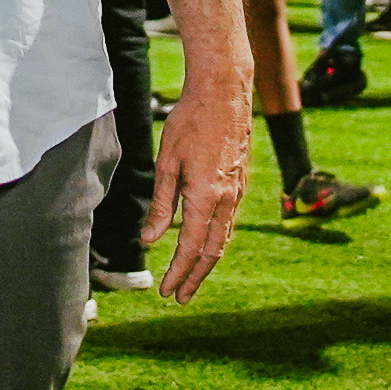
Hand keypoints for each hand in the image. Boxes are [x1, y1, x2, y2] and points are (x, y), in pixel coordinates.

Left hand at [145, 49, 251, 302]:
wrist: (224, 92)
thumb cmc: (190, 122)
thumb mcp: (166, 163)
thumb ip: (161, 204)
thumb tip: (150, 239)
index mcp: (206, 197)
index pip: (190, 247)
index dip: (178, 273)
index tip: (167, 291)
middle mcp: (227, 200)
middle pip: (212, 251)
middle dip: (195, 277)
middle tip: (180, 297)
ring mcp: (238, 191)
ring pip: (223, 238)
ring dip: (207, 262)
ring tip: (191, 277)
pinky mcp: (241, 181)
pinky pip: (229, 221)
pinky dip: (216, 240)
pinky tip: (206, 242)